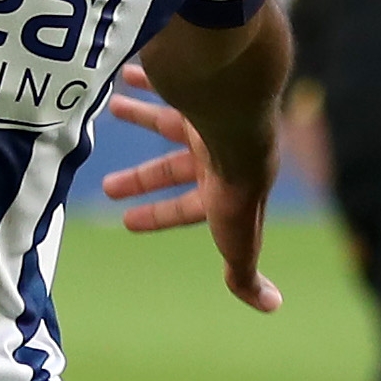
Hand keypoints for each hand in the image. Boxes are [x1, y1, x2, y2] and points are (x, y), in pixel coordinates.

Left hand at [102, 67, 282, 312]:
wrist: (237, 128)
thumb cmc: (236, 189)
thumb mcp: (238, 242)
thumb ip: (246, 274)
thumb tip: (272, 305)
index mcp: (222, 188)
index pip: (185, 207)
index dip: (156, 216)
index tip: (124, 221)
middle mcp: (215, 154)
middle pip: (171, 167)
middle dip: (141, 179)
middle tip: (108, 187)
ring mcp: (205, 122)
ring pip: (166, 121)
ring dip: (140, 116)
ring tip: (113, 107)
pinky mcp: (193, 92)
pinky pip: (165, 81)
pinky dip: (146, 79)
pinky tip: (126, 75)